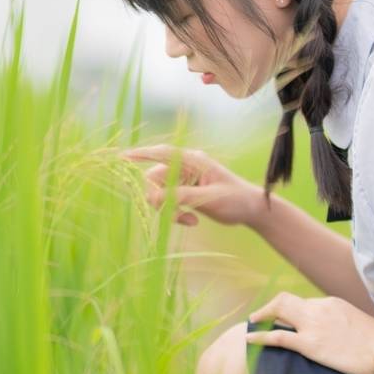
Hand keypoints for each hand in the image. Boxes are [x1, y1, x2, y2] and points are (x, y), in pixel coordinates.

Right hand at [116, 143, 262, 227]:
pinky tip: (193, 221)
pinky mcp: (185, 193)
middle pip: (156, 179)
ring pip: (160, 194)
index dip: (141, 154)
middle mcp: (186, 167)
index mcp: (193, 160)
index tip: (122, 158)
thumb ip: (181, 196)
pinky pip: (168, 203)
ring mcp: (184, 180)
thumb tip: (153, 197)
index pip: (163, 153)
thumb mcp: (209, 198)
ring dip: (170, 210)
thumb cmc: (235, 200)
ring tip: (190, 220)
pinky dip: (176, 213)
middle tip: (177, 215)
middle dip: (161, 200)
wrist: (251, 210)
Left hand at [246, 292, 373, 373]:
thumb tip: (339, 332)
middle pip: (286, 300)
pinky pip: (277, 336)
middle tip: (260, 317)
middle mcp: (319, 308)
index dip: (293, 312)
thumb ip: (343, 323)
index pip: (305, 304)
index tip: (287, 320)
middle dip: (270, 307)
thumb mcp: (359, 324)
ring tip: (252, 323)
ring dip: (262, 316)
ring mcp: (313, 325)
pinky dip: (260, 336)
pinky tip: (249, 340)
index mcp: (331, 303)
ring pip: (278, 311)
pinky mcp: (309, 344)